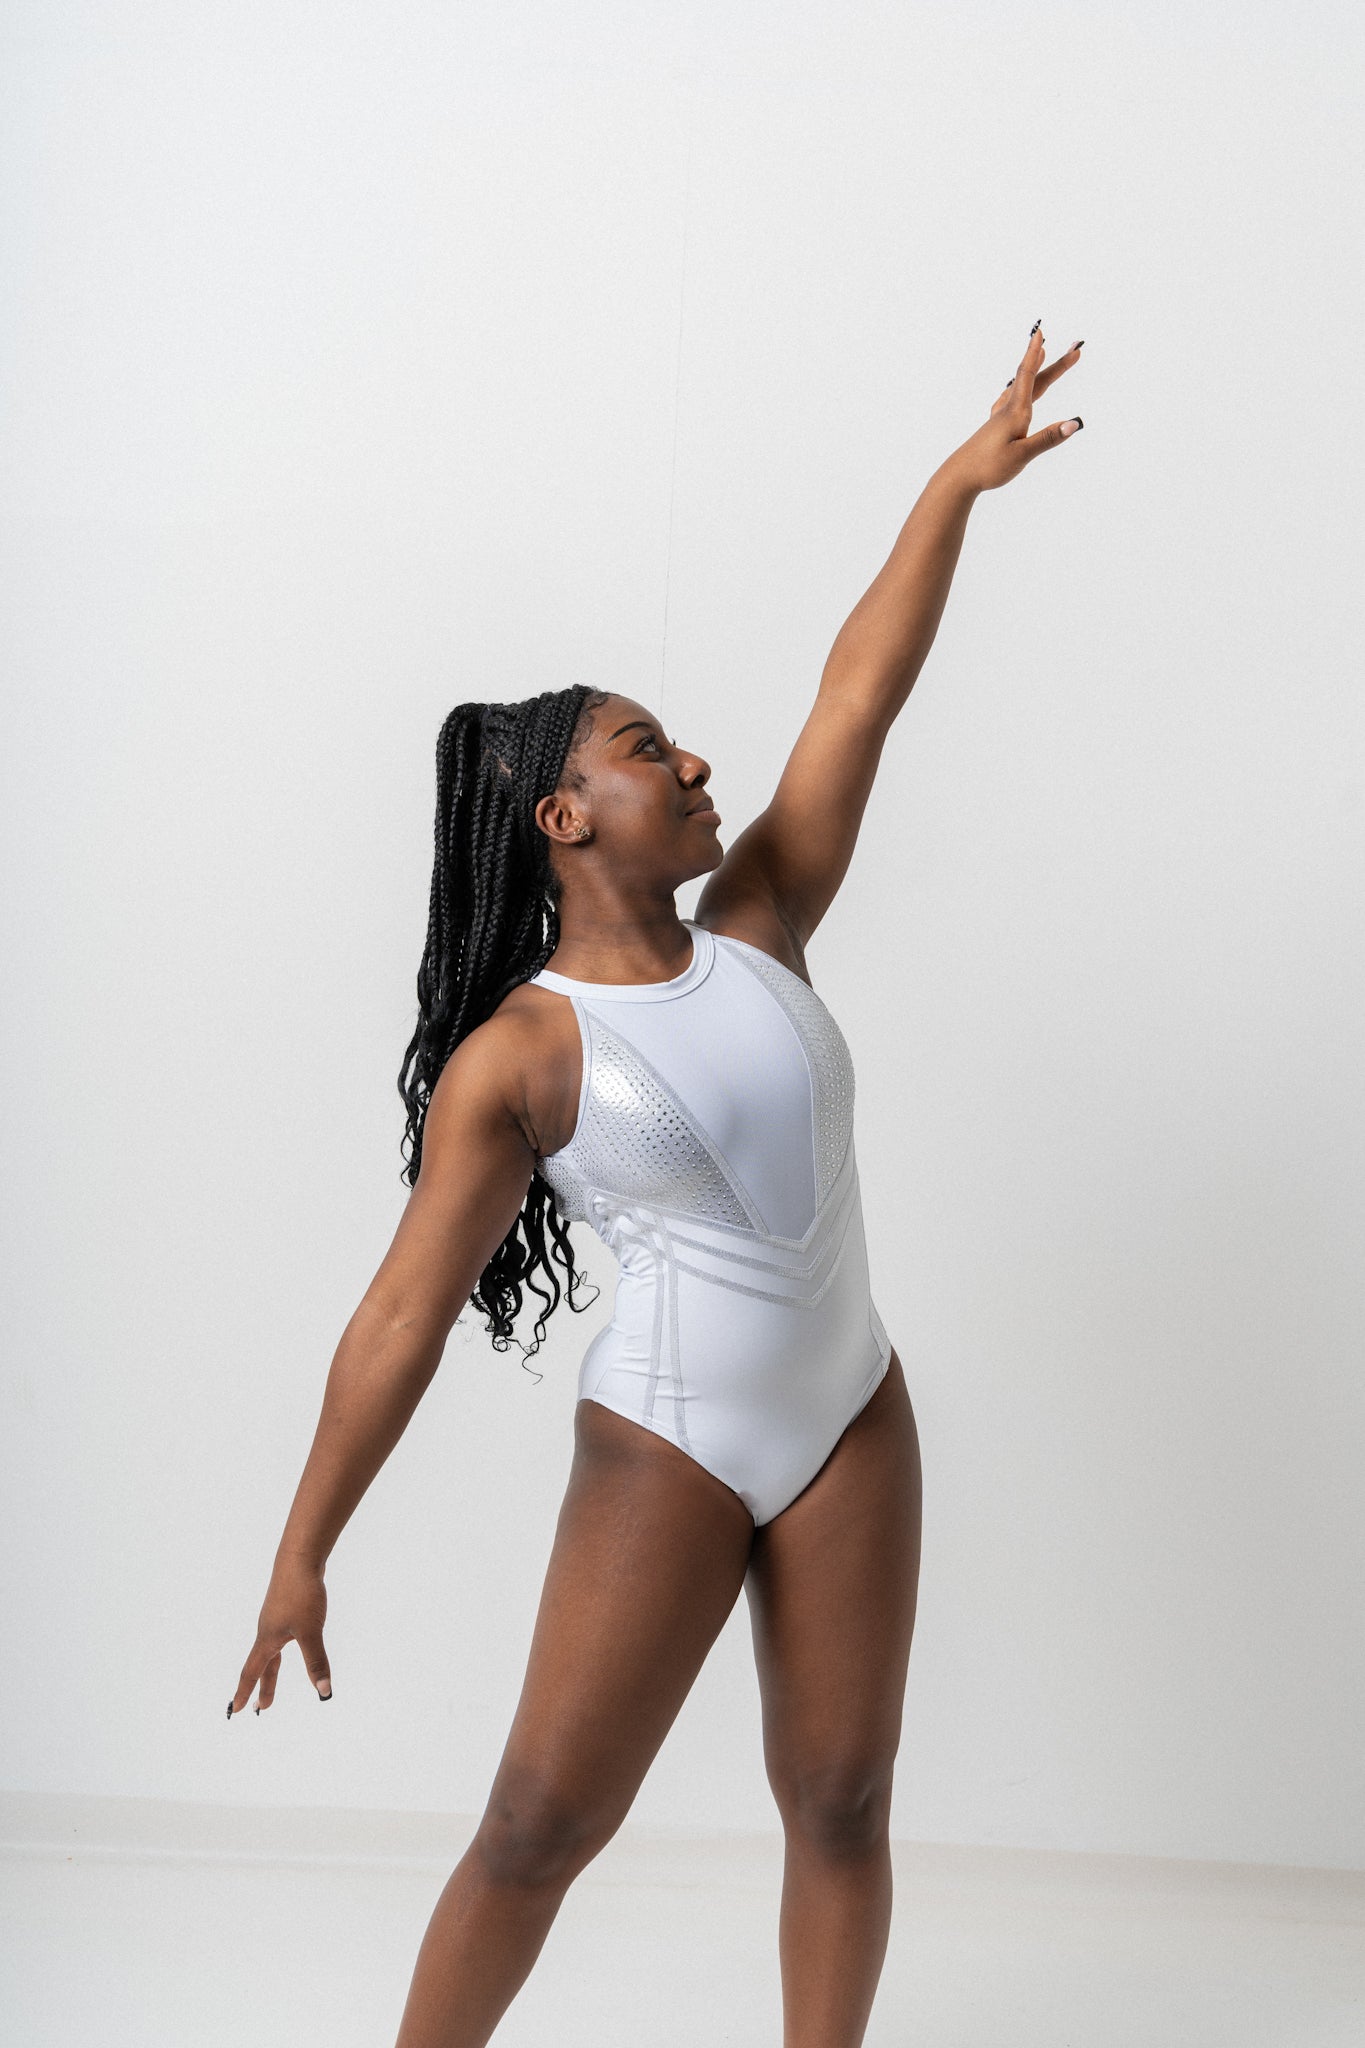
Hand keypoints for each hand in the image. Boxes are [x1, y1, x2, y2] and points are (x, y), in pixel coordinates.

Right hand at [227, 1549, 331, 1716]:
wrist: (300, 1558)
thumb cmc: (302, 1594)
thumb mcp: (310, 1632)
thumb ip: (316, 1662)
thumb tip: (324, 1692)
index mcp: (267, 1639)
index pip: (252, 1672)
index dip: (244, 1692)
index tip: (236, 1710)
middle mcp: (267, 1630)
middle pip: (262, 1665)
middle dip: (262, 1687)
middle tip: (260, 1707)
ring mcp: (276, 1617)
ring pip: (271, 1651)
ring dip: (270, 1670)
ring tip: (269, 1681)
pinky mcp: (286, 1606)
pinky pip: (280, 1636)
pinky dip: (280, 1650)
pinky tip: (289, 1642)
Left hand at [946, 323, 1083, 494]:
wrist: (959, 478)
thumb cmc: (989, 467)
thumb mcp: (1022, 455)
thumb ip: (1048, 438)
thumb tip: (1074, 423)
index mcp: (1016, 412)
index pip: (1028, 376)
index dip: (1035, 353)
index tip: (1041, 332)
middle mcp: (1007, 410)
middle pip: (1033, 380)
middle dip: (1054, 363)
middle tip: (1074, 349)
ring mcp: (999, 417)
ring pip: (1021, 387)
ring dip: (1035, 371)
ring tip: (1043, 355)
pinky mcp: (995, 426)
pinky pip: (1011, 399)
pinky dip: (1021, 388)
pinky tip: (1016, 391)